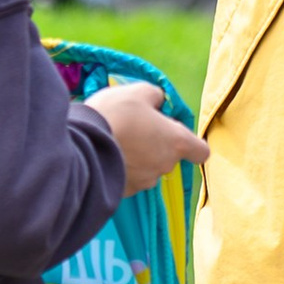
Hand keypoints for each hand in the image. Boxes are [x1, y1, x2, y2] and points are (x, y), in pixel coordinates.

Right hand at [88, 76, 210, 196]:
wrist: (82, 147)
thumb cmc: (116, 115)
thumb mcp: (138, 92)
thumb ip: (155, 96)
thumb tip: (158, 102)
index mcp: (177, 142)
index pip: (201, 151)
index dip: (192, 143)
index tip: (174, 133)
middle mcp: (165, 166)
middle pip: (168, 156)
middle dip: (155, 144)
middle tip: (133, 128)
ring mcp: (145, 181)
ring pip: (147, 168)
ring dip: (137, 157)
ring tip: (115, 140)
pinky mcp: (125, 192)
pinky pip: (128, 178)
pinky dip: (121, 168)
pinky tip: (105, 155)